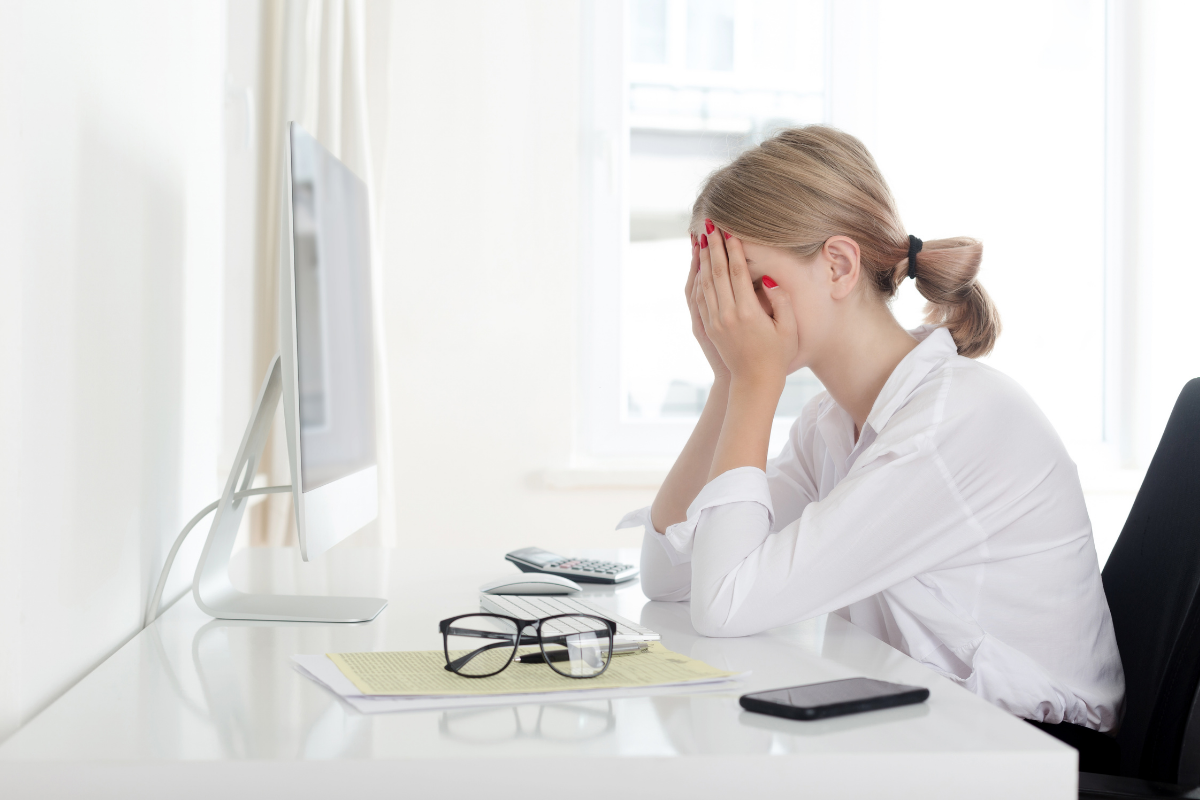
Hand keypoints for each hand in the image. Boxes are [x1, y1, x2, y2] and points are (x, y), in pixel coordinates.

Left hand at [696, 223, 796, 391]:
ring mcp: (715, 322)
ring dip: (702, 259)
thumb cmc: (778, 355)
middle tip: (710, 224)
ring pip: (705, 283)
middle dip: (713, 246)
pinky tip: (699, 265)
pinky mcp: (709, 327)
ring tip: (701, 239)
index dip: (733, 249)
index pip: (737, 272)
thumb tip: (765, 278)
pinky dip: (698, 278)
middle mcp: (727, 315)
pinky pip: (700, 297)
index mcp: (748, 313)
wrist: (754, 382)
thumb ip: (781, 301)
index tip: (730, 230)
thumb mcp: (789, 328)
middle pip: (717, 272)